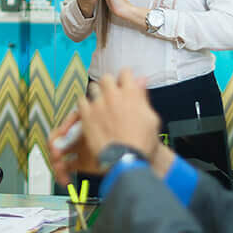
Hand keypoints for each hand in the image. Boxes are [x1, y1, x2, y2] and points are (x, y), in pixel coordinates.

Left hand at [49, 69, 160, 184]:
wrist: (126, 159)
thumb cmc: (141, 142)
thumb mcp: (151, 118)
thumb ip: (143, 97)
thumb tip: (142, 81)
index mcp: (130, 93)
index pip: (125, 73)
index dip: (125, 77)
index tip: (124, 82)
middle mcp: (113, 95)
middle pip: (106, 78)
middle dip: (109, 84)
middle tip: (111, 94)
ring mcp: (98, 105)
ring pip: (92, 87)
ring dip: (96, 93)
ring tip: (100, 104)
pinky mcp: (87, 115)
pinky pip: (81, 101)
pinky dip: (84, 104)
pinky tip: (89, 111)